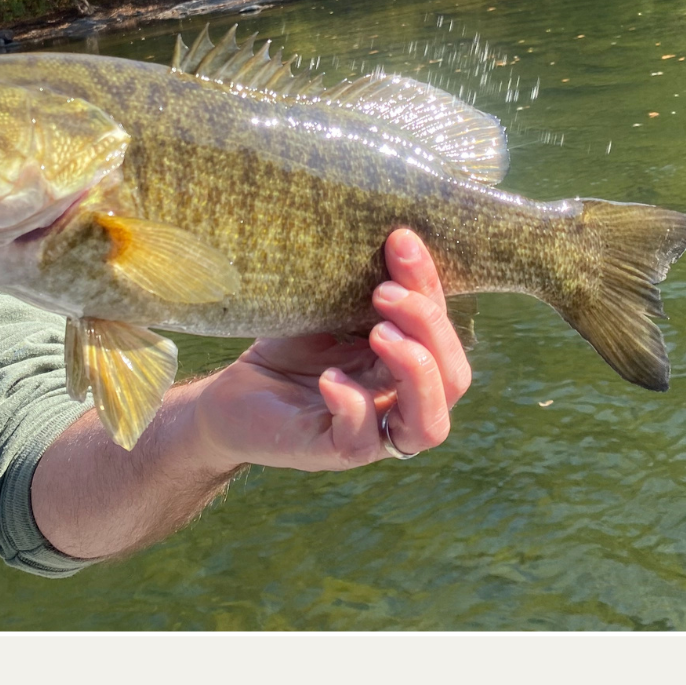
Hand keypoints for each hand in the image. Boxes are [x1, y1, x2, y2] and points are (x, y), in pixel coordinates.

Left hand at [189, 229, 471, 472]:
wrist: (232, 391)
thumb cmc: (289, 347)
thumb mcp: (333, 308)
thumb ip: (368, 288)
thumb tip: (396, 233)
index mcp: (410, 366)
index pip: (445, 334)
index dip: (432, 288)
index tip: (400, 241)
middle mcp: (400, 402)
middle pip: (454, 380)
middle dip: (429, 328)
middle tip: (384, 292)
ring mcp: (372, 434)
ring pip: (429, 425)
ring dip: (415, 372)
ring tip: (379, 332)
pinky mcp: (332, 451)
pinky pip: (362, 441)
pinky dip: (353, 405)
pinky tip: (329, 378)